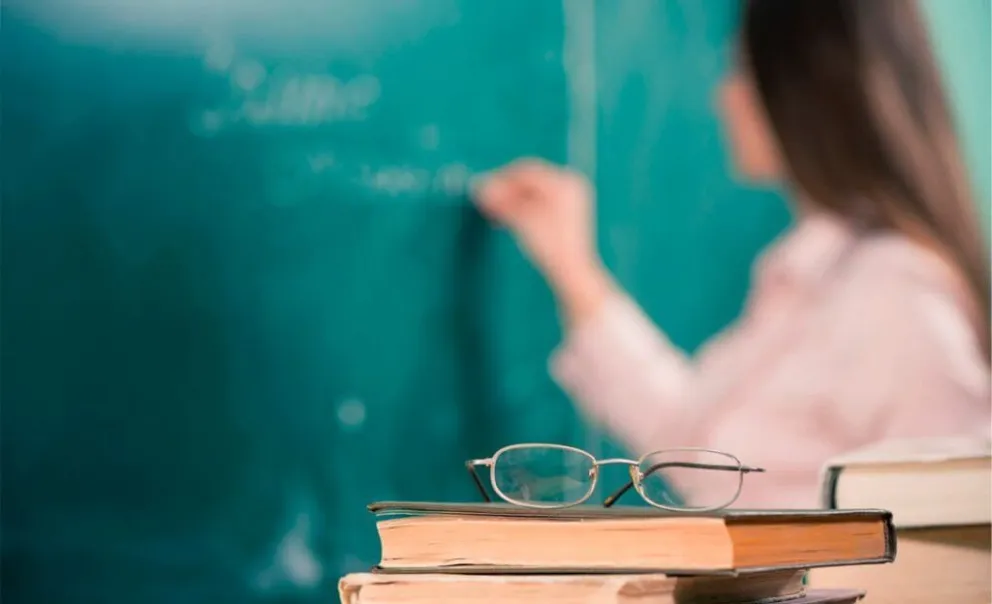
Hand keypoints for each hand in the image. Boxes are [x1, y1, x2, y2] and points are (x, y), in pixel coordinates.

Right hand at [473, 158, 613, 323]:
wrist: (572, 271)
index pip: (525, 171)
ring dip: (512, 199)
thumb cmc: (550, 245)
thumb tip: (480, 188)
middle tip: (484, 201)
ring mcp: (571, 198)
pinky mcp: (567, 212)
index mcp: (564, 182)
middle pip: (530, 180)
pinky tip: (508, 217)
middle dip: (506, 190)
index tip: (481, 189)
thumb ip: (501, 201)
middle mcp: (570, 185)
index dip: (500, 179)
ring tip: (494, 212)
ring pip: (533, 191)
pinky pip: (541, 201)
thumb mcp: (522, 220)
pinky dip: (523, 207)